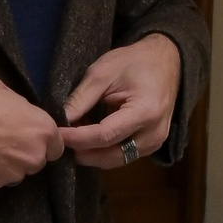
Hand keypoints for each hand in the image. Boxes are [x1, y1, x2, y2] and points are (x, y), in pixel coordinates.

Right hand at [0, 75, 63, 187]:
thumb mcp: (0, 90)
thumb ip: (18, 107)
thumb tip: (17, 114)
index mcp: (42, 131)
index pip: (56, 146)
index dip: (42, 140)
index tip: (29, 135)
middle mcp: (33, 157)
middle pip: (36, 160)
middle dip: (23, 152)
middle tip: (1, 140)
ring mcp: (12, 174)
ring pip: (14, 172)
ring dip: (5, 164)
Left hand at [61, 34, 182, 168]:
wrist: (165, 62)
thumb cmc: (135, 62)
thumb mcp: (104, 72)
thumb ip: (81, 98)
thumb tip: (60, 120)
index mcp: (146, 112)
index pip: (106, 135)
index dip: (78, 138)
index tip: (57, 134)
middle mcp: (154, 133)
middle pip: (111, 155)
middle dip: (82, 151)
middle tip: (60, 140)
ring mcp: (155, 143)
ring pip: (115, 160)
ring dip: (91, 153)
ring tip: (73, 138)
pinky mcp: (151, 146)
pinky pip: (122, 156)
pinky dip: (103, 151)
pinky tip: (88, 139)